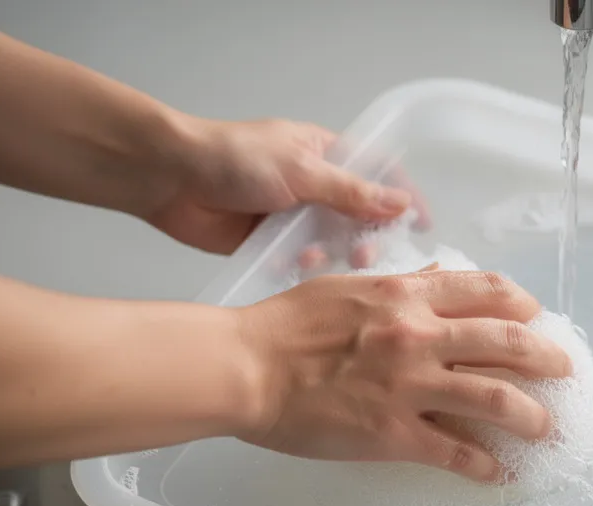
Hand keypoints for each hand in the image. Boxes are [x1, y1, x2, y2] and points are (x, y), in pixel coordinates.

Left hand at [146, 117, 431, 256]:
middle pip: (357, 215)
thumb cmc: (234, 159)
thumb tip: (401, 203)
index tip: (422, 226)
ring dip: (331, 252)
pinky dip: (301, 265)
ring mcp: (290, 214)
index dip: (403, 198)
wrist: (169, 177)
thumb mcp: (302, 171)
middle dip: (365, 235)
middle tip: (363, 253)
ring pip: (329, 241)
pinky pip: (298, 259)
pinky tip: (294, 265)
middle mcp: (313, 184)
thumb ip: (352, 192)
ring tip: (319, 258)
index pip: (378, 174)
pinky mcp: (268, 241)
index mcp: (324, 154)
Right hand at [234, 269, 571, 481]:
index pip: (485, 292)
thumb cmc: (286, 324)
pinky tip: (498, 473)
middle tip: (564, 370)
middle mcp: (421, 337)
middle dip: (546, 357)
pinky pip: (455, 451)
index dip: (521, 304)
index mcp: (409, 297)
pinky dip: (484, 464)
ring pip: (494, 399)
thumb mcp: (348, 286)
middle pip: (506, 343)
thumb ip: (400, 285)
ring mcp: (411, 387)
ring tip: (546, 429)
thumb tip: (438, 277)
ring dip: (531, 415)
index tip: (537, 316)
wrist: (248, 367)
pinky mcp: (395, 434)